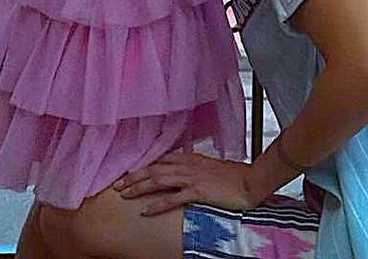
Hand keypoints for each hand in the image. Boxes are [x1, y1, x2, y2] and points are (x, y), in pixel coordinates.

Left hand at [112, 153, 256, 215]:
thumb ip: (194, 167)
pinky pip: (172, 198)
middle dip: (134, 176)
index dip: (142, 166)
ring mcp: (191, 177)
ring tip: (124, 194)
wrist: (250, 182)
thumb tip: (183, 171)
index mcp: (190, 158)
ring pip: (158, 180)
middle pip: (154, 169)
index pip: (160, 160)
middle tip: (117, 184)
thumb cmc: (233, 176)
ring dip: (139, 187)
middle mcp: (187, 165)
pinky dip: (157, 204)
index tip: (128, 172)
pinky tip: (145, 210)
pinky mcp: (197, 191)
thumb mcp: (210, 167)